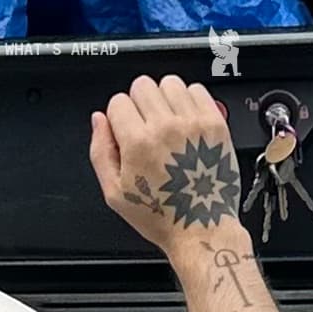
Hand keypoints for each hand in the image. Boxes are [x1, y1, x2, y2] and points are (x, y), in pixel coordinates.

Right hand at [90, 75, 250, 260]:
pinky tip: (185, 123)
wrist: (200, 227)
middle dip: (138, 104)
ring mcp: (193, 121)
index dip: (116, 117)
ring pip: (169, 83)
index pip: (117, 101)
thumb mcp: (114, 194)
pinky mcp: (214, 121)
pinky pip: (197, 89)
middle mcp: (166, 127)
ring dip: (163, 98)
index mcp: (138, 143)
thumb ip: (100, 152)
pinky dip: (188, 100)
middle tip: (144, 128)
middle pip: (142, 85)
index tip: (124, 132)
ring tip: (166, 125)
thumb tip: (98, 120)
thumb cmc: (161, 216)